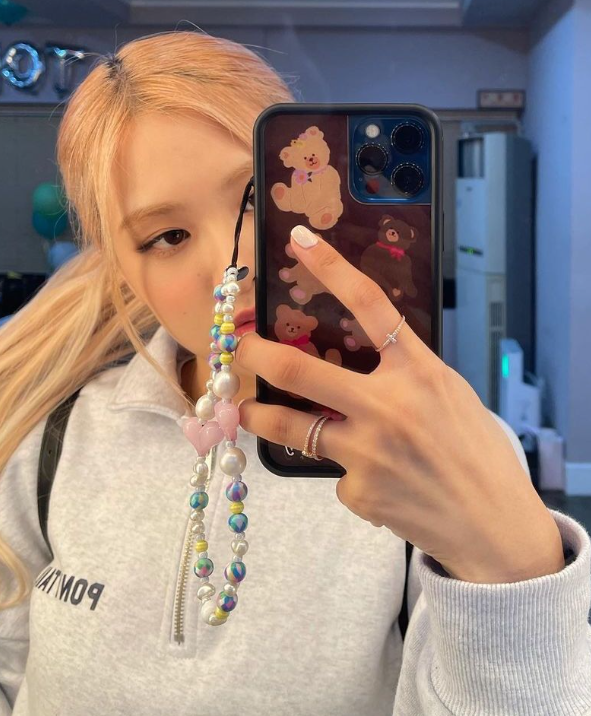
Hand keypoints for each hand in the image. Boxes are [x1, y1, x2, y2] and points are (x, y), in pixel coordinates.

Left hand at [234, 225, 563, 582]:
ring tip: (245, 412)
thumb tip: (355, 360)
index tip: (300, 240)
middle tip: (235, 347)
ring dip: (258, 416)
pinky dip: (344, 471)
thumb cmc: (476, 452)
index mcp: (418, 371)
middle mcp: (387, 405)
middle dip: (254, 354)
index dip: (332, 267)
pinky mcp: (357, 490)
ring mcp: (367, 451)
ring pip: (289, 426)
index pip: (369, 305)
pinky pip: (333, 472)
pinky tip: (373, 481)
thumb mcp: (448, 395)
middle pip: (299, 369)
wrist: (493, 525)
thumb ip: (403, 374)